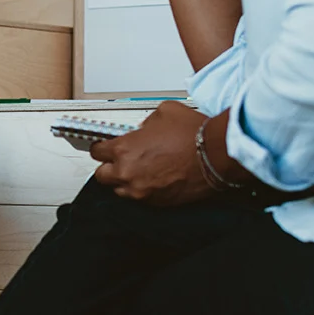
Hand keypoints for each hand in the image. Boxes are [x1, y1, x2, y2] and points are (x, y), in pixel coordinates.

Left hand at [90, 101, 214, 205]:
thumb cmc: (194, 134)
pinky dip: (143, 189)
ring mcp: (142, 191)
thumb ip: (145, 122)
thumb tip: (144, 129)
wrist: (216, 155)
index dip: (101, 147)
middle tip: (119, 159)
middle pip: (102, 176)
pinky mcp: (157, 203)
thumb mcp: (163, 112)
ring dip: (125, 180)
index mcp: (124, 150)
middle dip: (109, 167)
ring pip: (120, 190)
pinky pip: (141, 198)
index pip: (97, 152)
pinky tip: (155, 178)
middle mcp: (128, 173)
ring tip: (140, 169)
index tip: (105, 146)